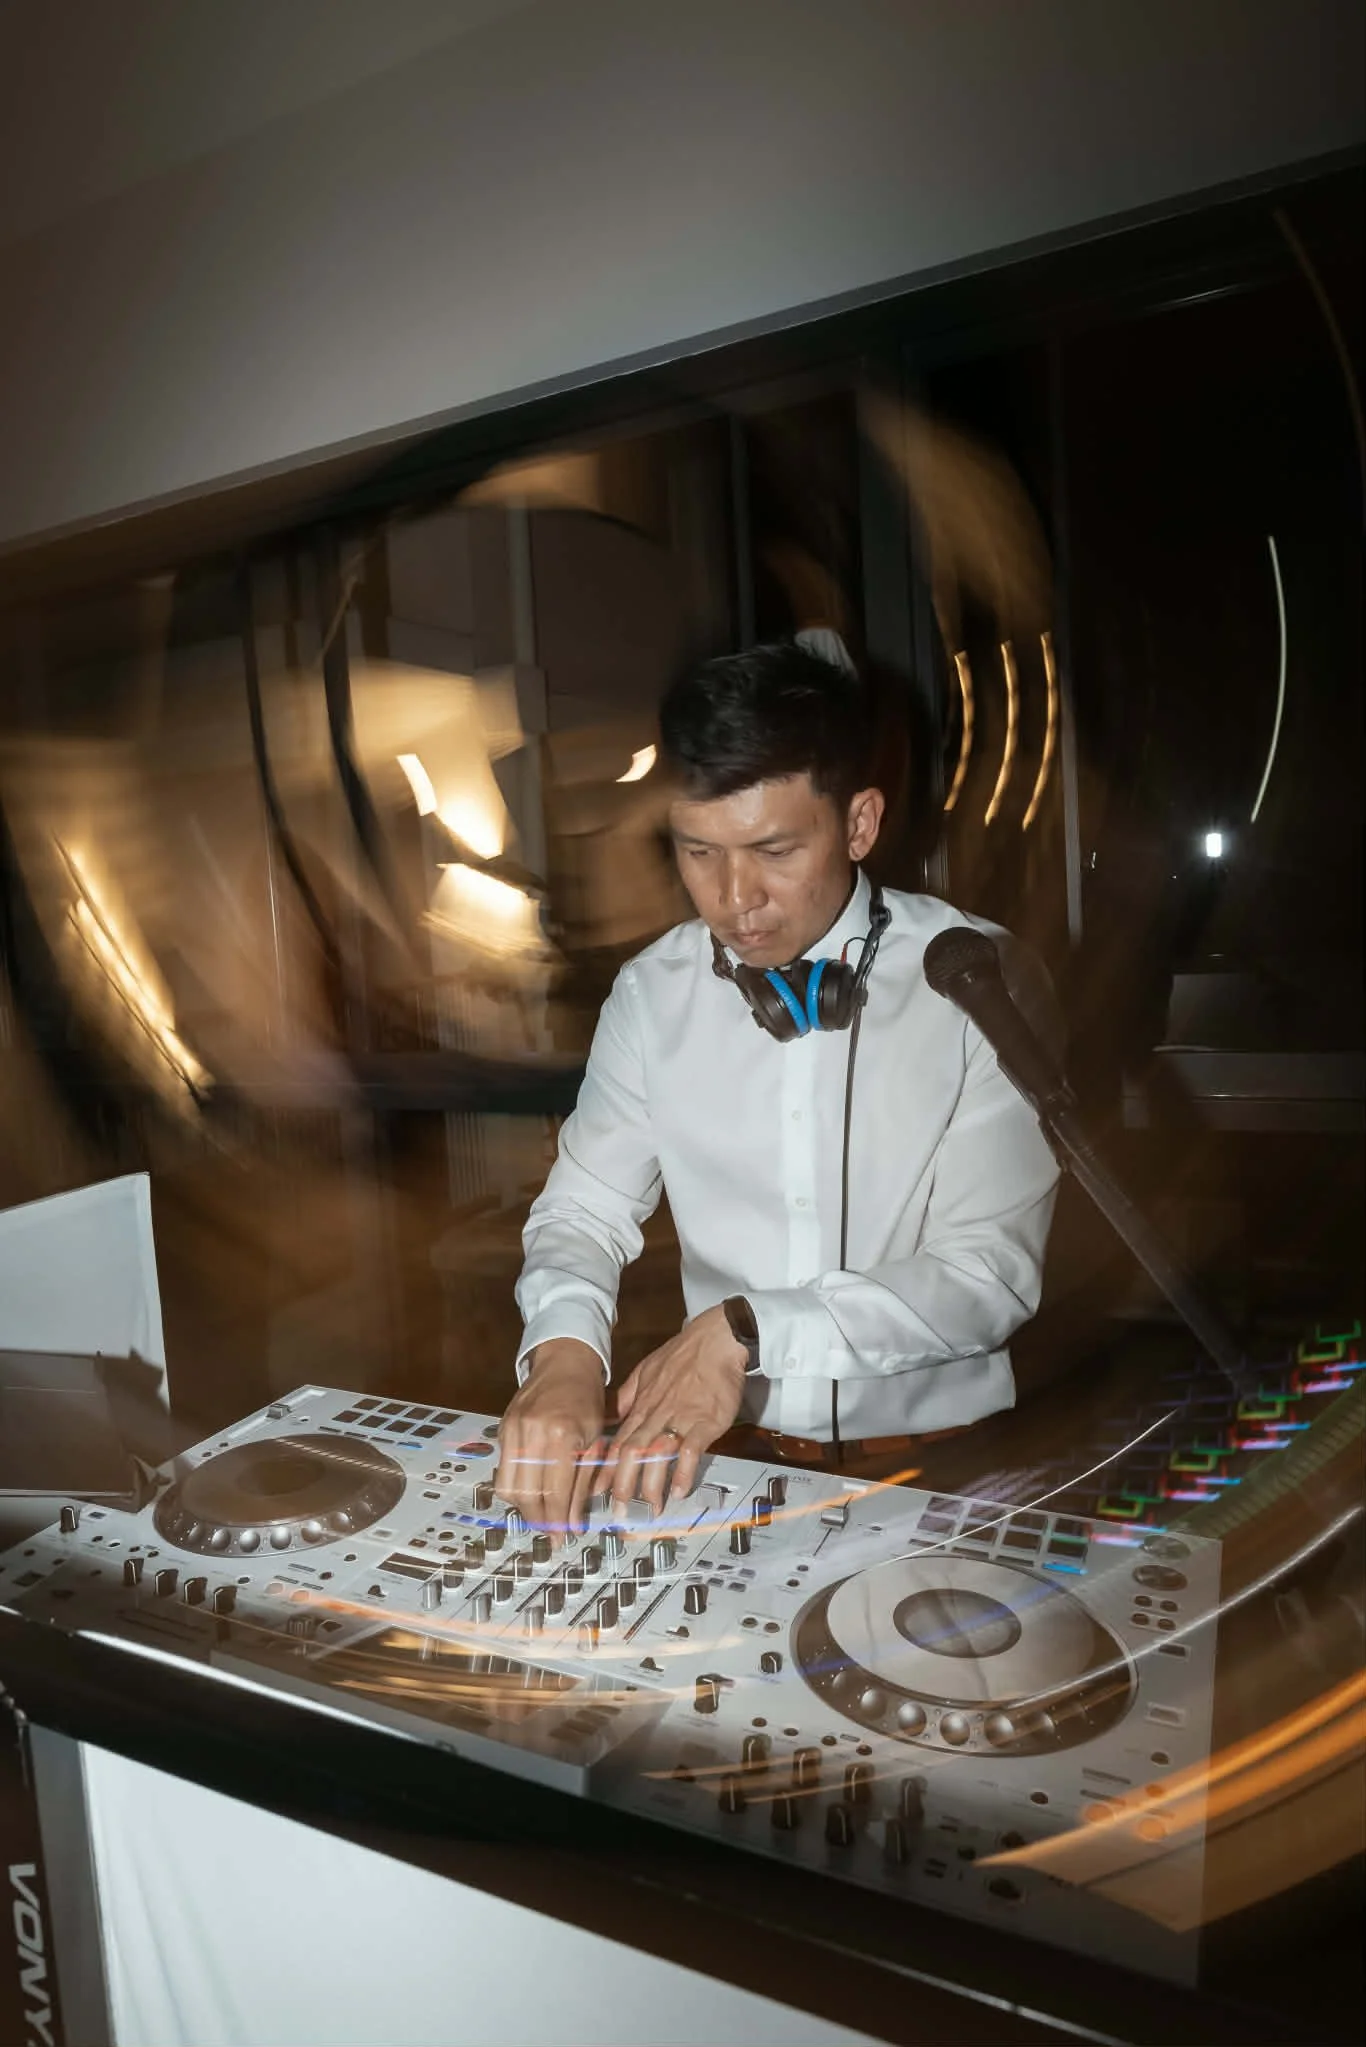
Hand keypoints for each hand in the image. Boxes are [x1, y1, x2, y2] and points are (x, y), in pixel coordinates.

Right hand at [494, 1339, 606, 1541]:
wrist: (563, 1364)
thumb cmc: (587, 1401)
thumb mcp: (594, 1441)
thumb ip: (582, 1483)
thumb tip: (573, 1523)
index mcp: (562, 1436)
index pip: (554, 1493)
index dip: (558, 1521)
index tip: (564, 1538)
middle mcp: (532, 1434)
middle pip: (527, 1495)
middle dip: (540, 1520)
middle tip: (552, 1532)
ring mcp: (512, 1431)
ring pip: (508, 1487)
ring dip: (524, 1507)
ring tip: (541, 1513)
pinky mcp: (501, 1429)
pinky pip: (502, 1470)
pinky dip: (515, 1487)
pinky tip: (531, 1490)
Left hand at [602, 1305, 746, 1516]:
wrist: (716, 1339)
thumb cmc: (684, 1354)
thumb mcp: (646, 1369)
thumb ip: (630, 1394)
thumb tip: (616, 1413)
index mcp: (641, 1406)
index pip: (617, 1443)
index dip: (604, 1470)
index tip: (594, 1492)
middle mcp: (656, 1415)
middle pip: (631, 1453)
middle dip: (622, 1485)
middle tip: (619, 1511)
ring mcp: (680, 1418)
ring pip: (656, 1454)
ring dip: (651, 1484)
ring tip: (651, 1508)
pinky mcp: (704, 1421)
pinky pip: (690, 1450)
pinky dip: (683, 1471)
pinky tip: (680, 1490)